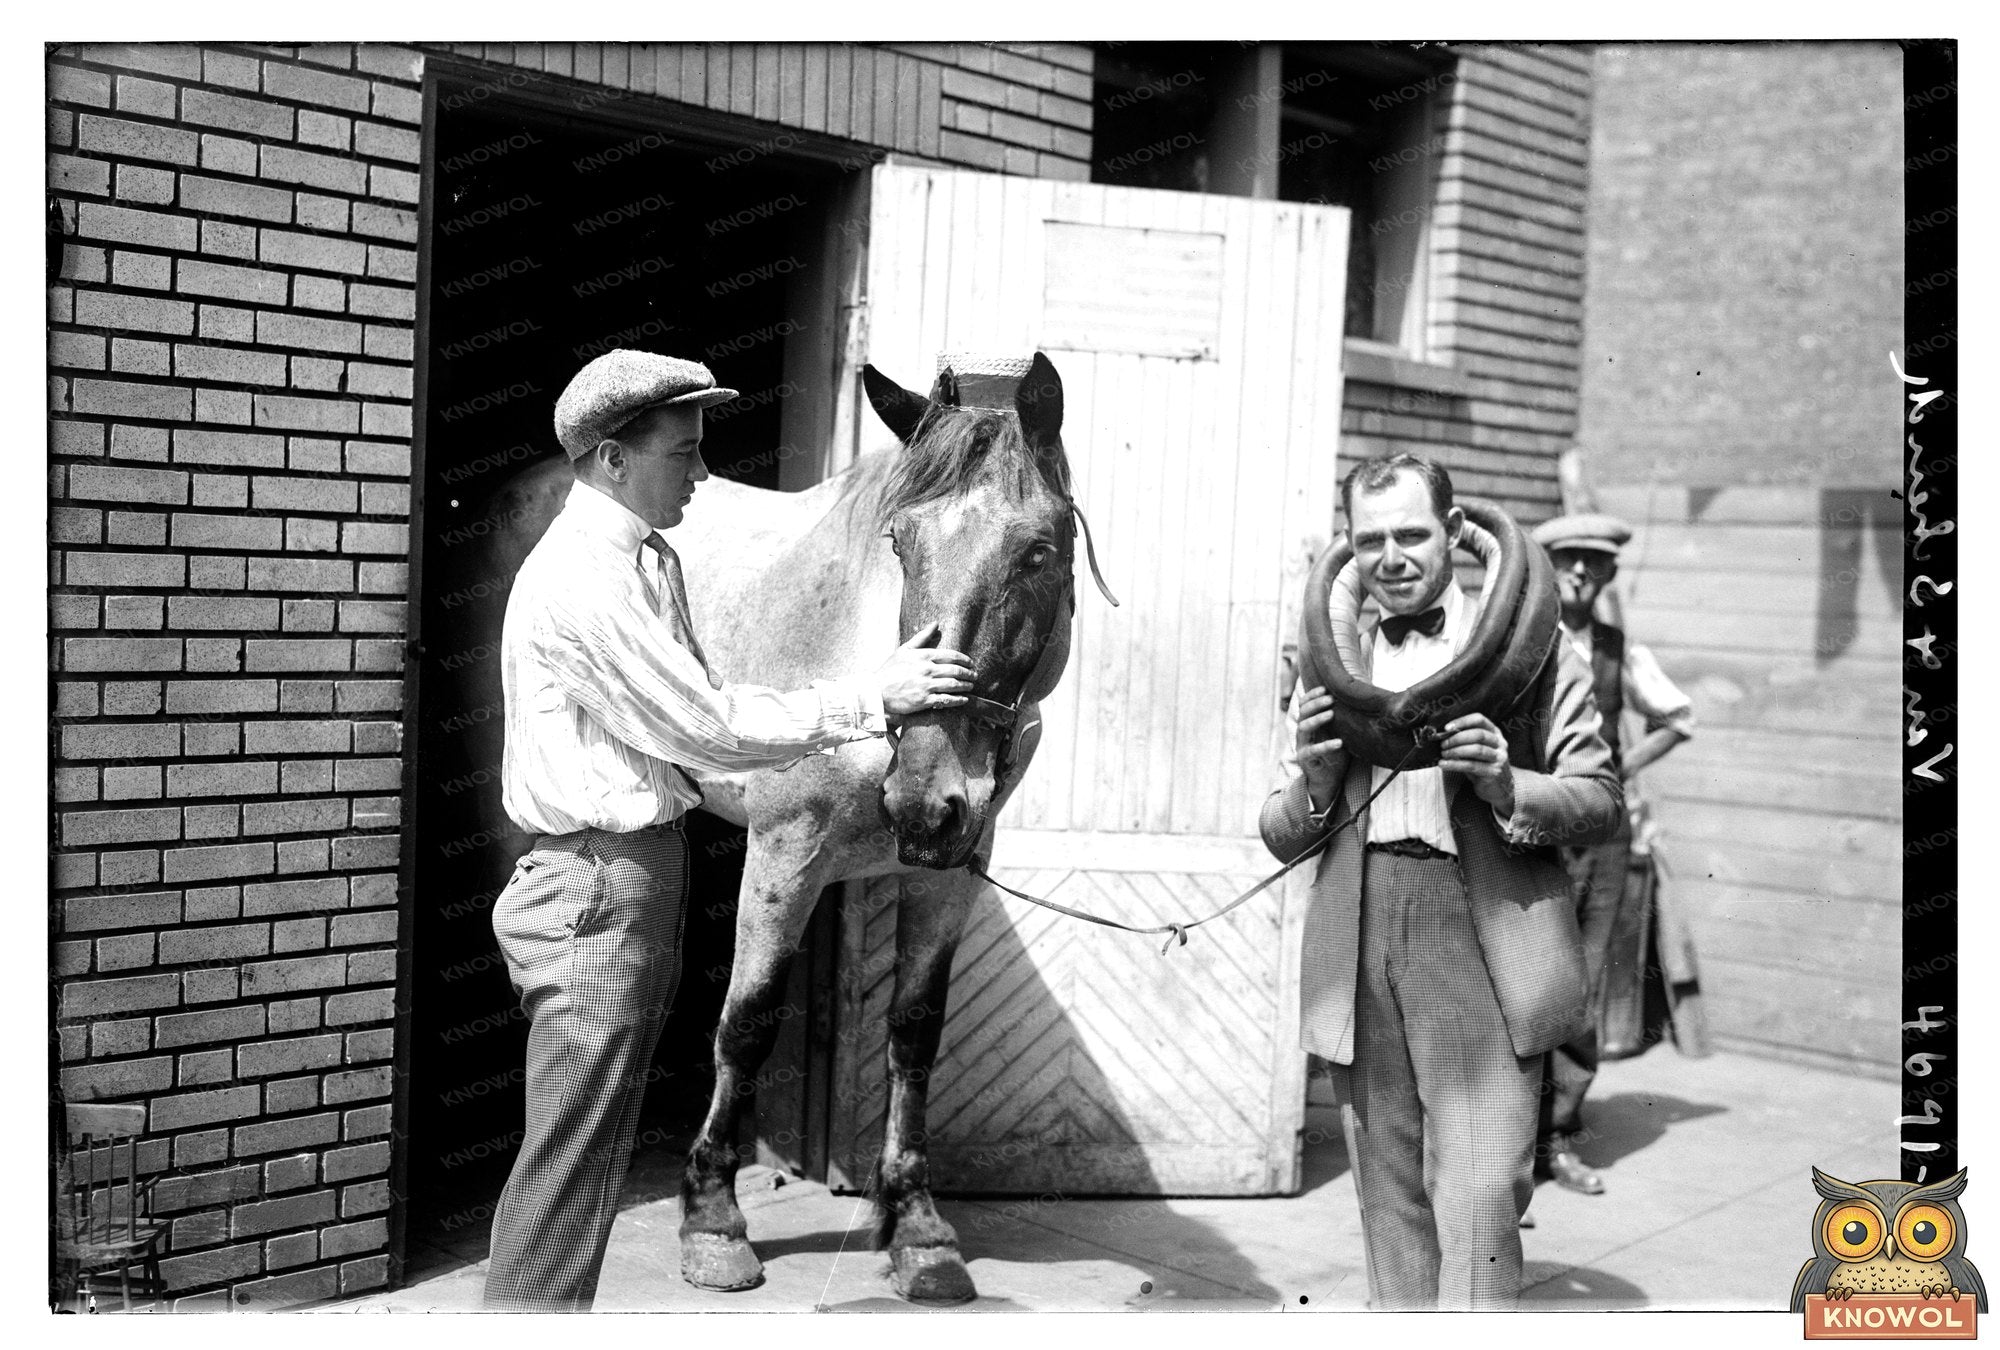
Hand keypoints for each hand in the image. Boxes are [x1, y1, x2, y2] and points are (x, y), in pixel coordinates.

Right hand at [877, 621, 975, 717]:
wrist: (876, 691)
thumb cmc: (890, 670)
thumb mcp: (905, 649)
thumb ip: (922, 636)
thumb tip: (935, 623)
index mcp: (923, 656)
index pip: (951, 655)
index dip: (964, 659)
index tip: (971, 663)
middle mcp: (927, 670)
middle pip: (956, 670)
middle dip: (969, 673)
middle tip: (974, 675)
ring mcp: (927, 685)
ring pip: (954, 685)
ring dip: (966, 685)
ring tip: (971, 686)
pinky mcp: (925, 700)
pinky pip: (946, 700)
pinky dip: (958, 700)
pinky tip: (964, 699)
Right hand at [1294, 685, 1345, 807]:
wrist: (1328, 778)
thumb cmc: (1334, 753)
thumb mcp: (1339, 733)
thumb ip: (1342, 720)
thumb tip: (1362, 702)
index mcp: (1309, 723)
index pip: (1304, 704)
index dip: (1312, 695)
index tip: (1325, 688)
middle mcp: (1302, 732)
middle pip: (1303, 712)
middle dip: (1315, 703)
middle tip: (1330, 698)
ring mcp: (1302, 745)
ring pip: (1303, 727)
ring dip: (1317, 719)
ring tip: (1331, 713)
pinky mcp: (1305, 758)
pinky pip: (1313, 750)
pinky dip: (1325, 745)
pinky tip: (1338, 742)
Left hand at [1438, 713, 1513, 813]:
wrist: (1499, 789)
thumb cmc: (1483, 766)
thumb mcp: (1476, 750)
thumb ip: (1465, 742)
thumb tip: (1443, 736)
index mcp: (1495, 733)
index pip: (1480, 719)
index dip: (1463, 721)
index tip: (1447, 727)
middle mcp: (1500, 744)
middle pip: (1478, 734)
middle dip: (1457, 738)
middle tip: (1443, 744)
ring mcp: (1499, 758)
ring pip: (1477, 749)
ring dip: (1456, 751)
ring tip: (1443, 754)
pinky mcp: (1494, 772)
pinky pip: (1472, 766)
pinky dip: (1455, 764)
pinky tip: (1444, 765)